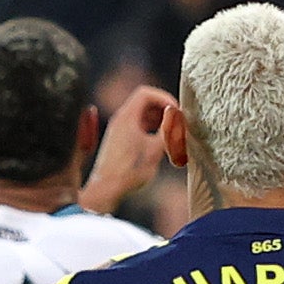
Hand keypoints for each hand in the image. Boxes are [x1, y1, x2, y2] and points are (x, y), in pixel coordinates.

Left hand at [83, 84, 178, 213]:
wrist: (106, 190)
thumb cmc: (129, 171)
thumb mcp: (155, 150)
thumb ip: (168, 129)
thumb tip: (177, 114)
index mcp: (126, 117)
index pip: (146, 93)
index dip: (164, 98)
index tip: (176, 111)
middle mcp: (120, 120)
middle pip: (144, 102)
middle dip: (163, 109)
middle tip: (177, 122)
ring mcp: (118, 130)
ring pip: (142, 116)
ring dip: (158, 120)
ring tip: (171, 134)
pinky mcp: (119, 141)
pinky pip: (137, 127)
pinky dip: (151, 129)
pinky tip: (160, 144)